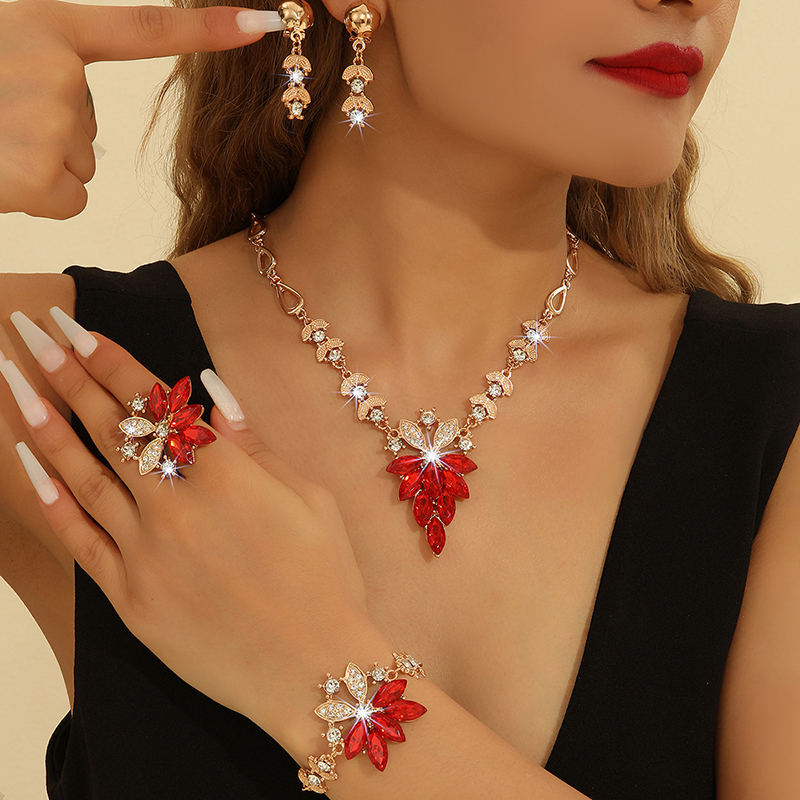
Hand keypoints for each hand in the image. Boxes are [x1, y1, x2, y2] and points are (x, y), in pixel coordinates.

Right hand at [0, 0, 273, 219]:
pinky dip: (36, 195)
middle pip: (88, 123)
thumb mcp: (2, 50)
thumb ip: (42, 57)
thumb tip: (69, 90)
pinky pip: (71, 197)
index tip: (264, 21)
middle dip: (43, 127)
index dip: (205, 27)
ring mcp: (50, 123)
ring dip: (36, 162)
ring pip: (79, 161)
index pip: (142, 27)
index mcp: (45, 25)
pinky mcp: (39, 175)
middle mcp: (57, 70)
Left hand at [2, 310, 376, 737]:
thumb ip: (255, 444)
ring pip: (83, 475)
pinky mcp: (130, 599)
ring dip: (46, 425)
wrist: (314, 668)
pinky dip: (51, 499)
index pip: (155, 402)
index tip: (76, 329)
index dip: (111, 360)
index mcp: (227, 473)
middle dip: (66, 374)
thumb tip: (212, 393)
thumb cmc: (326, 578)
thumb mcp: (309, 498)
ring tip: (14, 384)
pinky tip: (28, 464)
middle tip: (31, 334)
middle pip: (111, 427)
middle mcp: (177, 505)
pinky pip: (79, 540)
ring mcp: (147, 553)